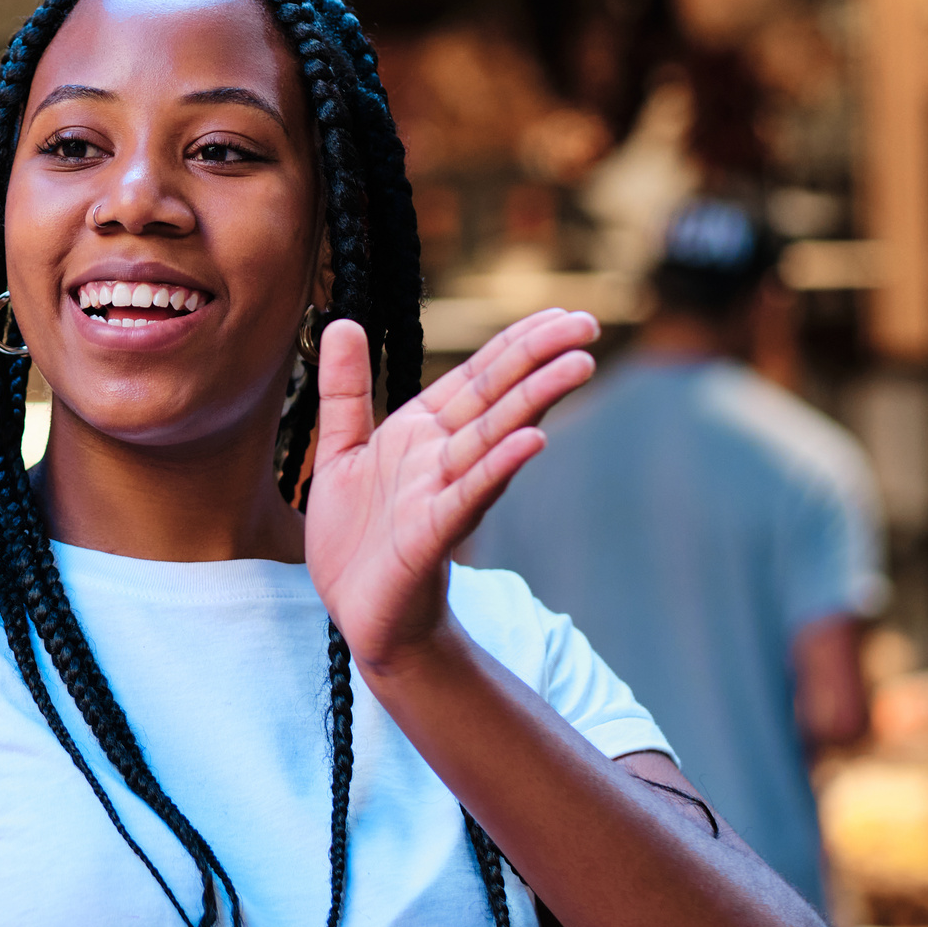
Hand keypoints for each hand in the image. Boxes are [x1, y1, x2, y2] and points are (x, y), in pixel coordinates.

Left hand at [304, 308, 596, 672]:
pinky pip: (468, 496)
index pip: (477, 377)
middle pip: (496, 399)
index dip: (515, 344)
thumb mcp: (339, 450)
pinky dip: (498, 467)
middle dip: (538, 360)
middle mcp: (441, 458)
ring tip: (578, 366)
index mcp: (422, 433)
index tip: (561, 313)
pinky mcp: (431, 535)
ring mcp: (441, 494)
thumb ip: (345, 389)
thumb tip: (343, 323)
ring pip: (493, 439)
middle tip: (588, 325)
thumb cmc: (355, 537)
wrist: (358, 613)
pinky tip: (531, 442)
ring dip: (534, 402)